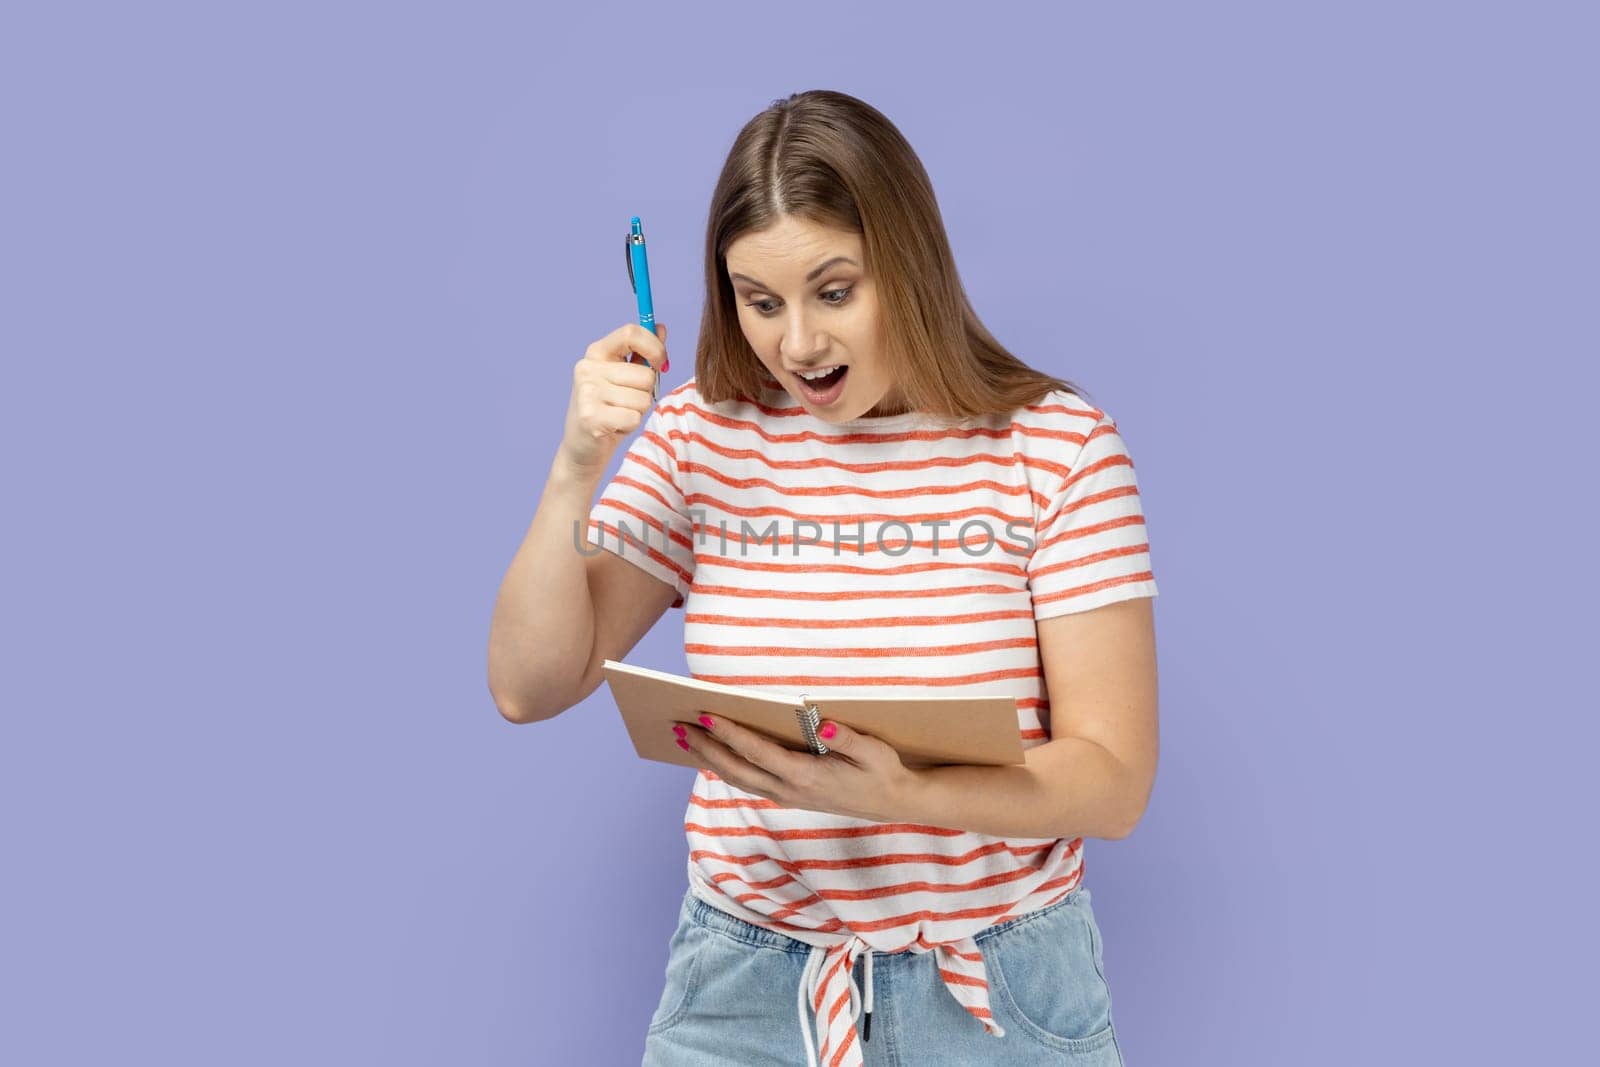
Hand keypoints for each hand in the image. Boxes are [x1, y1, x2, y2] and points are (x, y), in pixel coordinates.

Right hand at [556, 321, 667, 477]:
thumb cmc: (609, 410)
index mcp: (597, 352)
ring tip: (618, 415)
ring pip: (643, 399)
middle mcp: (588, 368)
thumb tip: (660, 327)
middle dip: (646, 394)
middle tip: (627, 403)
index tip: (661, 364)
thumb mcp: (625, 379)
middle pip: (645, 375)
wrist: (583, 448)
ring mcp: (587, 392)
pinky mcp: (590, 416)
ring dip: (637, 412)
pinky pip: (634, 417)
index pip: (631, 333)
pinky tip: (614, 427)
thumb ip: (642, 354)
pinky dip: (630, 425)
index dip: (654, 347)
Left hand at [672, 713, 921, 822]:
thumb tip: (826, 723)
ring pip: (738, 779)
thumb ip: (849, 739)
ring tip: (685, 740)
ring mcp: (787, 797)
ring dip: (710, 759)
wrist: (894, 803)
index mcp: (805, 777)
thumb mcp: (874, 753)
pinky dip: (726, 768)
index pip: (757, 752)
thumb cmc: (883, 772)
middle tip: (678, 726)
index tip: (706, 716)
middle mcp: (790, 791)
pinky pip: (749, 783)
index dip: (729, 734)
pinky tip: (714, 757)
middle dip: (705, 747)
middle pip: (737, 768)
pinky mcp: (789, 796)